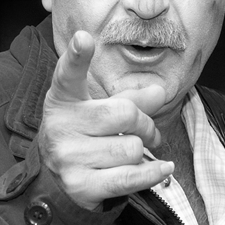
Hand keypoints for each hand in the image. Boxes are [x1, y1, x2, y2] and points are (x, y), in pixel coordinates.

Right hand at [37, 30, 174, 210]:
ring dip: (142, 152)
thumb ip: (130, 99)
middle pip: (125, 115)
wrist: (60, 180)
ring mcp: (68, 158)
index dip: (77, 56)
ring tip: (133, 153)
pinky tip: (164, 168)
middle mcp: (61, 126)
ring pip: (132, 149)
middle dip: (146, 124)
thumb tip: (159, 92)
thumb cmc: (86, 135)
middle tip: (149, 131)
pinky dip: (152, 173)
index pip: (69, 74)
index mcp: (63, 99)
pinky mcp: (81, 185)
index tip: (84, 38)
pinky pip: (130, 177)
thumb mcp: (101, 110)